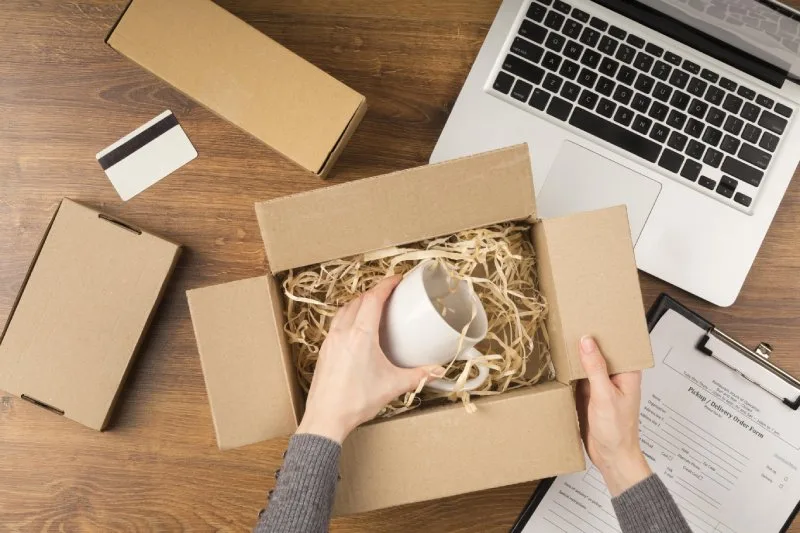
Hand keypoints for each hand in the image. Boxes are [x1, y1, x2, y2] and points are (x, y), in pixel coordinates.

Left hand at [296, 276, 445, 443]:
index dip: (386, 285)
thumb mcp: (393, 386)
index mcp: (360, 335)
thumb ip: (418, 376)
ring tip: (372, 307)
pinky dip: (347, 317)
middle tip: (389, 293)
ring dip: (358, 303)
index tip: (397, 279)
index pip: (373, 299)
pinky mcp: (324, 351)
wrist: (326, 417)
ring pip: (344, 310)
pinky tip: (355, 328)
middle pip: (358, 301)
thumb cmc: (356, 401)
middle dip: (374, 292)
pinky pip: (336, 324)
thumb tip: (437, 371)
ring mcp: (330, 341)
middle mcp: (343, 333)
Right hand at [576, 336, 650, 495]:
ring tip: (563, 337)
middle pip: (601, 351)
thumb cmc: (618, 431)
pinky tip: (560, 362)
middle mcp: (616, 376)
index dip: (607, 330)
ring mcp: (602, 385)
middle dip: (588, 340)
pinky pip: (579, 376)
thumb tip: (587, 341)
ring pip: (588, 363)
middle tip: (572, 321)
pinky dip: (570, 371)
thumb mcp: (605, 396)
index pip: (619, 344)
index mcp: (628, 373)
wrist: (611, 457)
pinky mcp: (589, 394)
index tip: (592, 316)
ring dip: (577, 355)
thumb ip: (595, 368)